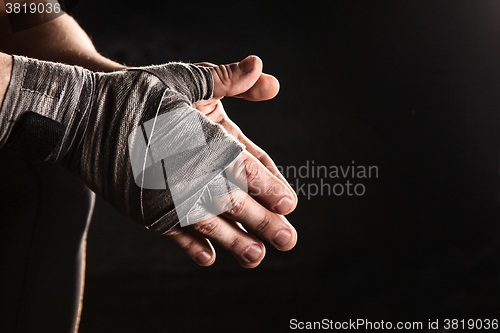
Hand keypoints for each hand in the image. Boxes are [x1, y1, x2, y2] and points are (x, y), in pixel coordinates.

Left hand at [165, 56, 297, 267]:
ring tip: (255, 257)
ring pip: (214, 217)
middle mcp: (203, 167)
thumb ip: (228, 80)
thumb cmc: (149, 91)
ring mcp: (180, 189)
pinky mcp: (155, 206)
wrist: (99, 112)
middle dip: (263, 219)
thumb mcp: (192, 80)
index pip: (252, 165)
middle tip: (286, 239)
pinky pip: (175, 228)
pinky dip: (190, 242)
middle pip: (240, 198)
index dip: (271, 183)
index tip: (288, 202)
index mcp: (218, 141)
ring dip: (234, 238)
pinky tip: (208, 257)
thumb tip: (265, 72)